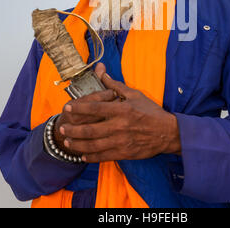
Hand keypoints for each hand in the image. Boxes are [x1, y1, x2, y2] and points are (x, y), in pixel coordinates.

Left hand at [59, 63, 180, 161]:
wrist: (167, 133)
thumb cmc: (151, 111)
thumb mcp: (135, 95)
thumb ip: (116, 86)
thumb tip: (103, 73)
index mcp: (121, 109)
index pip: (95, 108)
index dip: (79, 107)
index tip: (68, 106)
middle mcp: (119, 126)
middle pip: (90, 129)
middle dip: (73, 129)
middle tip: (62, 127)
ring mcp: (121, 141)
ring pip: (93, 145)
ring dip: (78, 144)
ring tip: (67, 141)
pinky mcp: (124, 153)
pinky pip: (103, 156)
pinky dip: (91, 156)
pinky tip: (82, 155)